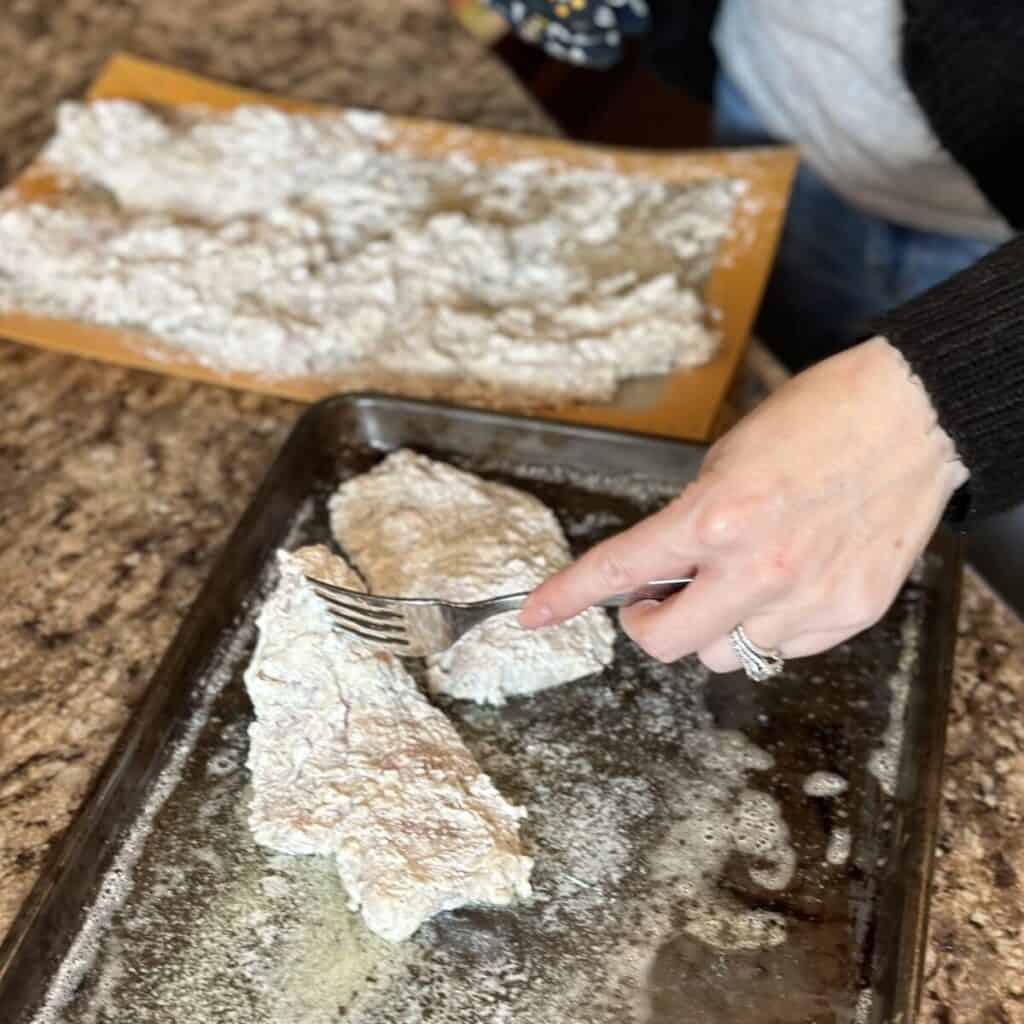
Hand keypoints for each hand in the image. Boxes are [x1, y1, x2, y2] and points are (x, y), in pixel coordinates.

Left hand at [520, 338, 967, 670]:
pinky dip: (770, 625)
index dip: (568, 595)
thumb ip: (692, 522)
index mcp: (715, 516)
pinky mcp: (849, 614)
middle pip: (666, 644)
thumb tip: (666, 568)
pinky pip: (784, 648)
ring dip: (714, 626)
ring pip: (725, 655)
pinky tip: (789, 583)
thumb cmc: (818, 419)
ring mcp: (806, 598)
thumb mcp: (727, 458)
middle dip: (648, 623)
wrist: (912, 417)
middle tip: (656, 598)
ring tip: (741, 580)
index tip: (535, 614)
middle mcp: (757, 568)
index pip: (621, 567)